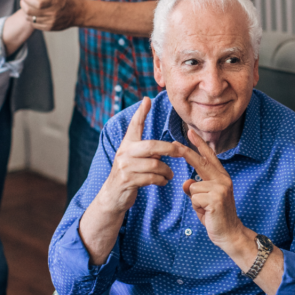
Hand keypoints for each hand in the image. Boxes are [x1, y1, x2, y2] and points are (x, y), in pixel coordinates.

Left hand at [20, 0, 81, 30]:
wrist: (79, 13)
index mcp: (55, 2)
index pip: (36, 2)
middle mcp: (53, 13)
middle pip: (31, 11)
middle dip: (23, 4)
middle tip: (23, 0)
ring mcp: (51, 22)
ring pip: (31, 18)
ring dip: (26, 11)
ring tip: (26, 5)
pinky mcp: (49, 28)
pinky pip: (35, 25)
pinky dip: (31, 18)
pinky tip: (32, 13)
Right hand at [96, 98, 188, 214]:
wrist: (113, 195)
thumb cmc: (130, 174)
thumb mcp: (134, 158)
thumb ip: (147, 151)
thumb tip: (169, 148)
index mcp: (127, 144)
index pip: (135, 126)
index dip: (141, 113)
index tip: (147, 99)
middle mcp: (124, 152)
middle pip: (152, 146)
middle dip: (170, 149)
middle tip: (181, 152)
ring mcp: (125, 167)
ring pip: (155, 165)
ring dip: (167, 171)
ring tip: (169, 175)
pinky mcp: (127, 180)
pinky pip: (152, 178)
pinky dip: (162, 180)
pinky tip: (162, 181)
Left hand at [181, 128, 247, 250]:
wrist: (230, 234)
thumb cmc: (216, 216)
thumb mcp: (203, 200)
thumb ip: (195, 189)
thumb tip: (186, 182)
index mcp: (221, 177)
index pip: (209, 157)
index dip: (199, 144)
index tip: (190, 132)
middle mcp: (223, 179)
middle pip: (201, 162)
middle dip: (186, 153)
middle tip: (173, 145)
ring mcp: (221, 188)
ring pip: (193, 186)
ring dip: (195, 200)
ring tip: (206, 209)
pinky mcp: (216, 198)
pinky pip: (194, 197)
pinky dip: (197, 207)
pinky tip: (208, 213)